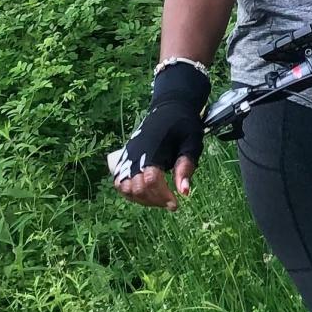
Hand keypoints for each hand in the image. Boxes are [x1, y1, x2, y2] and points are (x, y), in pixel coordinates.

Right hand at [111, 63, 207, 210]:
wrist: (170, 107)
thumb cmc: (184, 125)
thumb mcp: (192, 144)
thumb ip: (186, 166)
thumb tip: (184, 192)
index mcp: (153, 150)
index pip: (151, 181)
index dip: (163, 196)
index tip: (176, 204)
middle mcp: (136, 154)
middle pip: (137, 188)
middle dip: (154, 200)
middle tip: (170, 203)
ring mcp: (128, 156)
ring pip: (125, 187)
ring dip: (141, 199)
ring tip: (158, 200)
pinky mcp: (125, 157)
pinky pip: (119, 181)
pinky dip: (130, 193)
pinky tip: (146, 195)